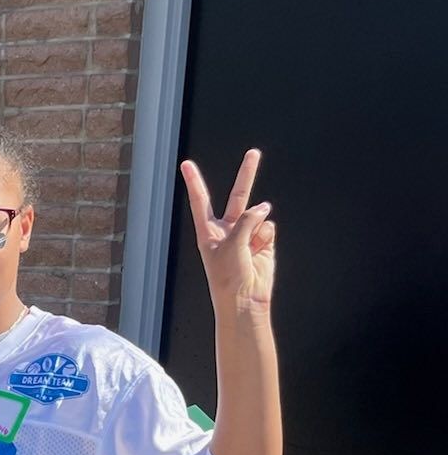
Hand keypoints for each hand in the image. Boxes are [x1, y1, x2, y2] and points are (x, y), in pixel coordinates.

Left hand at [180, 148, 274, 312]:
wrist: (245, 300)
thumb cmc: (228, 277)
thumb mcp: (231, 245)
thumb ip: (247, 220)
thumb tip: (265, 208)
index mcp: (209, 232)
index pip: (201, 201)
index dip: (195, 182)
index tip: (186, 164)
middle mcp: (228, 230)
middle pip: (238, 196)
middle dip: (247, 174)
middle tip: (254, 153)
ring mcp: (248, 234)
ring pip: (258, 215)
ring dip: (257, 227)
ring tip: (250, 248)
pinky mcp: (264, 241)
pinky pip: (269, 228)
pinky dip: (266, 238)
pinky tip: (260, 253)